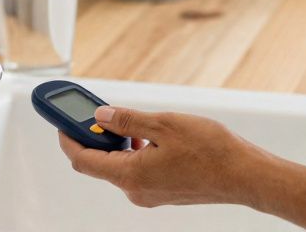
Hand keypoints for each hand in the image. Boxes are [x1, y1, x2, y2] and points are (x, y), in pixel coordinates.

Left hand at [57, 106, 270, 208]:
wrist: (244, 175)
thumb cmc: (210, 151)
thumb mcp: (162, 124)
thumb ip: (126, 121)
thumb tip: (99, 117)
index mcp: (130, 175)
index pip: (82, 160)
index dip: (68, 137)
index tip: (61, 119)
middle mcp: (135, 190)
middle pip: (99, 163)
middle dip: (94, 136)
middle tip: (96, 111)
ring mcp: (149, 194)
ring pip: (119, 166)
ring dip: (117, 143)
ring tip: (129, 119)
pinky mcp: (163, 191)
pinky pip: (136, 171)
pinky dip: (134, 151)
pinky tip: (149, 135)